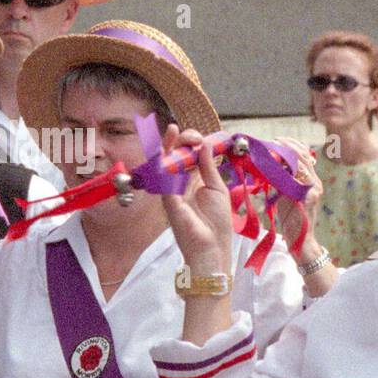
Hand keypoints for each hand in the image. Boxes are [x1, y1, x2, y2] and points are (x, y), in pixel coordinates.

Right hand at [160, 125, 231, 276]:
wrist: (212, 245)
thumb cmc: (217, 220)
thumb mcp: (217, 188)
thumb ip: (209, 167)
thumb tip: (206, 144)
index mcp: (195, 178)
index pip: (189, 154)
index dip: (193, 142)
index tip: (202, 140)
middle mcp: (180, 181)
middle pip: (174, 153)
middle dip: (180, 139)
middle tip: (189, 135)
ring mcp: (171, 188)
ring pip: (163, 161)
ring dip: (167, 144)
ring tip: (174, 132)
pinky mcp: (166, 197)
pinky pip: (160, 176)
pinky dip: (163, 162)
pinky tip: (168, 152)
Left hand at [271, 138, 321, 250]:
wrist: (300, 241)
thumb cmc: (292, 219)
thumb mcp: (287, 196)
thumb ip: (283, 181)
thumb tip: (268, 166)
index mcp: (312, 180)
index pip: (305, 155)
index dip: (292, 144)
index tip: (277, 139)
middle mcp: (316, 183)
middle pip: (303, 156)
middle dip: (286, 146)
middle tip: (271, 141)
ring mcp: (314, 190)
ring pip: (300, 164)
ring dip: (283, 155)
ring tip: (269, 150)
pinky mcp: (308, 198)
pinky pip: (294, 179)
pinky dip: (282, 171)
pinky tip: (270, 168)